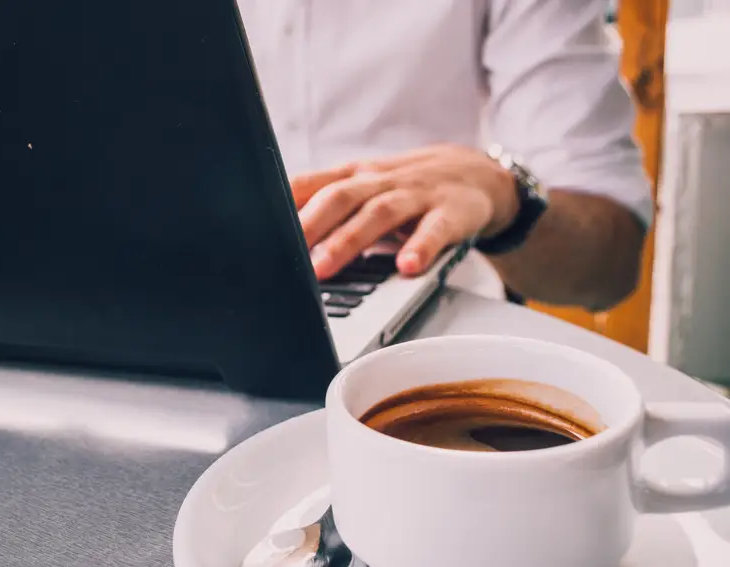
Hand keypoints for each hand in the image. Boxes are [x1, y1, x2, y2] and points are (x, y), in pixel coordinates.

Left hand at [290, 144, 519, 279]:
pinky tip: (407, 267)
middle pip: (339, 197)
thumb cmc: (403, 188)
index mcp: (352, 177)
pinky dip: (421, 247)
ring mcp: (416, 195)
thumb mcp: (360, 189)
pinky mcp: (451, 212)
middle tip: (286, 257)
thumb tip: (267, 230)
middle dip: (309, 226)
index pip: (309, 185)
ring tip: (325, 267)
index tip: (257, 230)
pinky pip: (435, 230)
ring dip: (349, 240)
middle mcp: (380, 182)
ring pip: (378, 212)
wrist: (475, 175)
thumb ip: (318, 204)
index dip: (282, 206)